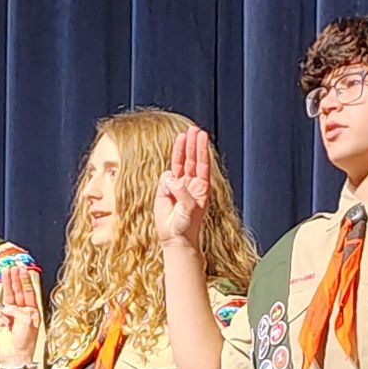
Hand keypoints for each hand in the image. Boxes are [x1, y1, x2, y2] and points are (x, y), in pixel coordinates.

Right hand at [0, 263, 41, 367]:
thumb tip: (6, 307)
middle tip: (14, 266)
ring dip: (9, 283)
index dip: (26, 281)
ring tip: (7, 271)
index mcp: (33, 312)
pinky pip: (2, 305)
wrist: (14, 356)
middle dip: (17, 279)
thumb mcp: (27, 322)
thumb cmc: (25, 343)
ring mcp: (12, 314)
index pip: (30, 292)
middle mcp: (23, 312)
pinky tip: (2, 286)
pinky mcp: (2, 319)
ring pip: (10, 295)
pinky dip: (2, 295)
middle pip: (20, 291)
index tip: (23, 269)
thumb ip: (18, 311)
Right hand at [155, 127, 211, 248]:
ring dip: (181, 149)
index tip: (202, 135)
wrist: (175, 238)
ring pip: (180, 163)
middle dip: (193, 144)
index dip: (202, 149)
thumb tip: (170, 178)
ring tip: (183, 135)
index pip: (202, 164)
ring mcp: (178, 185)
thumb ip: (181, 193)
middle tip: (194, 130)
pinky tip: (168, 186)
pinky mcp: (165, 190)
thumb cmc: (186, 226)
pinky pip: (165, 176)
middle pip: (192, 159)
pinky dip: (166, 176)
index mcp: (201, 188)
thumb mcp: (188, 209)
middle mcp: (190, 184)